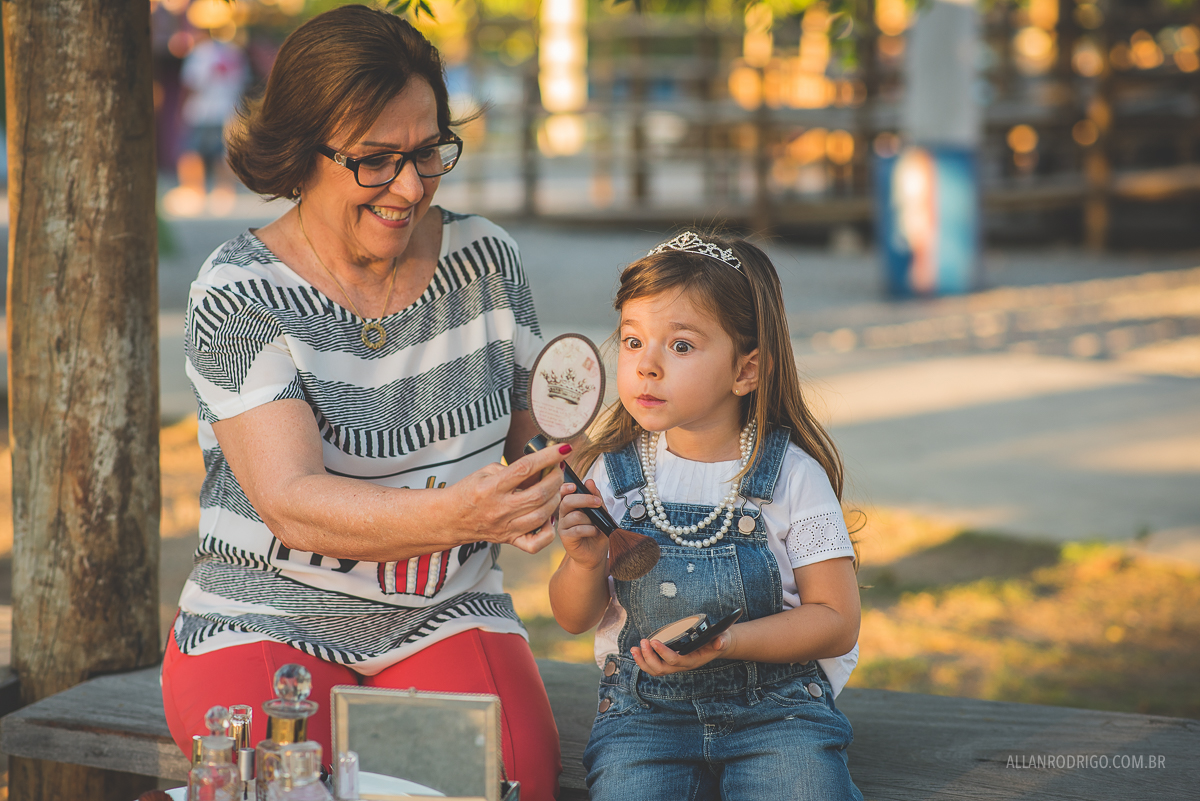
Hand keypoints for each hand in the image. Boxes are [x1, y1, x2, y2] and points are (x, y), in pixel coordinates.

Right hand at [449, 444, 567, 553]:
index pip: (525, 468)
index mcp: (491, 487)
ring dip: (556, 499)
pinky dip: (549, 531)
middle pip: (539, 494)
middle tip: (558, 470)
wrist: (450, 518)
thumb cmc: (469, 491)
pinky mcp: (509, 540)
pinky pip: (536, 543)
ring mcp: (505, 527)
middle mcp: (499, 508)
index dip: (548, 457)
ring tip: (556, 489)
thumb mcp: (485, 472)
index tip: (563, 449)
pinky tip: (549, 517)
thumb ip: (513, 469)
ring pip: (542, 515)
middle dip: (556, 479)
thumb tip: (542, 466)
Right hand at [556, 479, 609, 571]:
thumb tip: (589, 482)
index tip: (575, 485)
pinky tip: (594, 532)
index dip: (566, 488)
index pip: (563, 493)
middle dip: (585, 499)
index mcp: (571, 506)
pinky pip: (577, 529)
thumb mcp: (600, 513)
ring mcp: (563, 527)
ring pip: (574, 516)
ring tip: (596, 525)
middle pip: (567, 501)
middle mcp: (564, 515)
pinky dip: (589, 530)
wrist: (595, 554)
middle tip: (598, 503)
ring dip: (590, 520)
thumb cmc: (596, 533)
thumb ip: (596, 498)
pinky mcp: (566, 538)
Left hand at [630, 629, 734, 675]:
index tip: (654, 641)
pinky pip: (653, 667)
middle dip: (650, 657)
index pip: (676, 661)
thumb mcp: (723, 638)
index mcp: (693, 660)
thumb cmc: (718, 640)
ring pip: (655, 670)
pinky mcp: (669, 663)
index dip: (663, 653)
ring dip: (643, 661)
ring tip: (634, 648)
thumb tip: (720, 642)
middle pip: (662, 669)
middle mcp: (682, 666)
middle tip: (643, 642)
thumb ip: (722, 640)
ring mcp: (674, 666)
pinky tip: (636, 651)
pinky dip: (643, 661)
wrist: (715, 645)